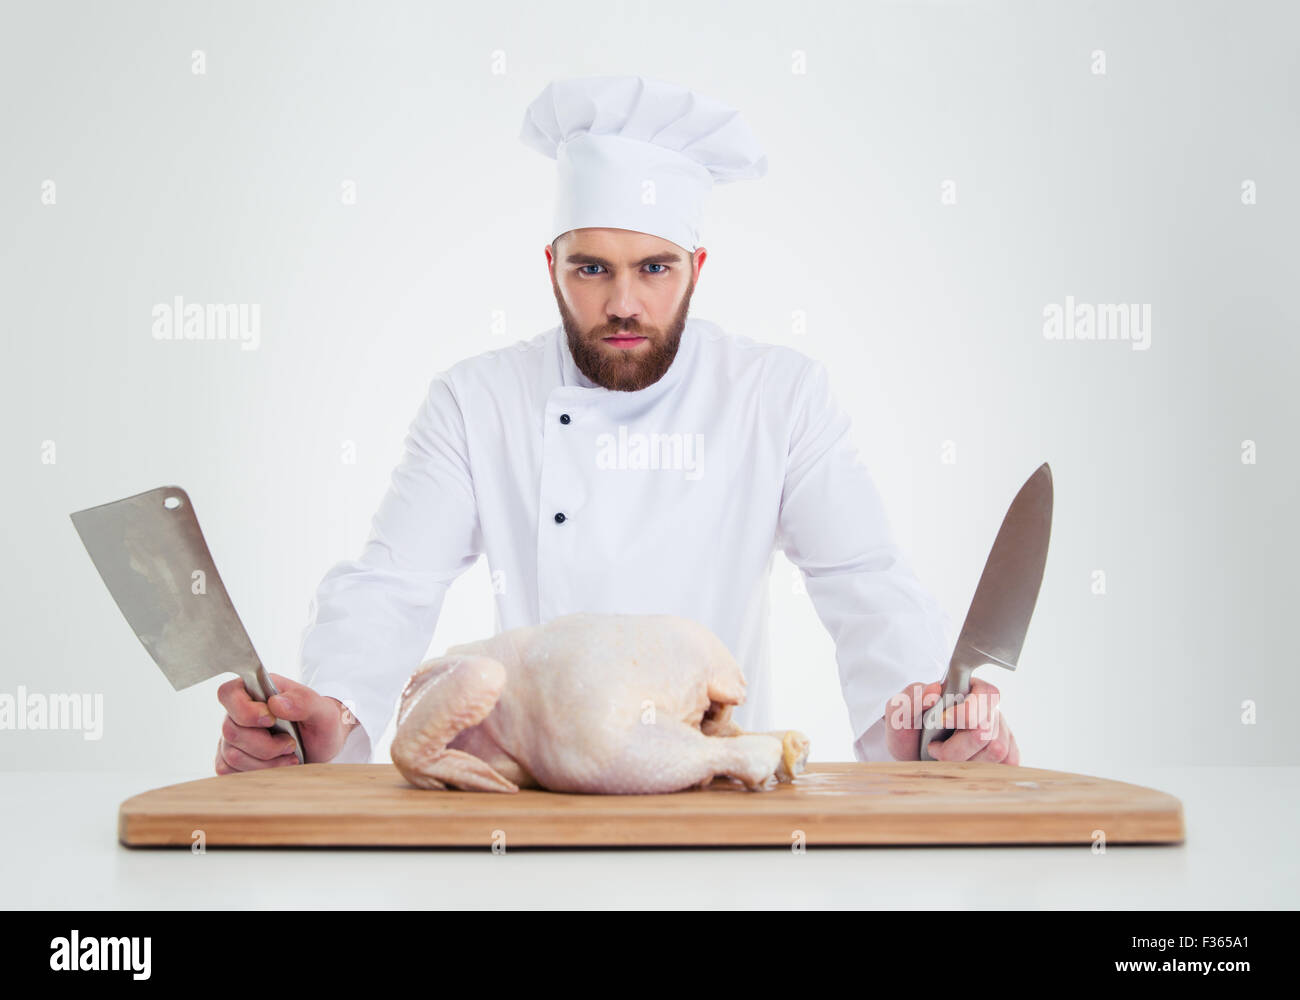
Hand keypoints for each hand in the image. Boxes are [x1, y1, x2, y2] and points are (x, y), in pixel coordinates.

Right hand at [215, 674, 357, 773]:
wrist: (322, 746)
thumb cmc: (321, 723)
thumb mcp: (323, 710)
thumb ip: (304, 702)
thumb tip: (276, 703)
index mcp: (257, 690)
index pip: (229, 693)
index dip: (245, 711)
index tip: (271, 721)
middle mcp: (239, 712)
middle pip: (231, 731)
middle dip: (266, 745)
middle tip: (290, 744)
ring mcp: (233, 737)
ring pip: (232, 755)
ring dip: (266, 762)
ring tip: (289, 755)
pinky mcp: (231, 759)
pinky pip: (229, 771)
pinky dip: (257, 773)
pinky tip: (276, 766)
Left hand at [884, 676, 1018, 763]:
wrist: (911, 753)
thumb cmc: (908, 728)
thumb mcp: (898, 711)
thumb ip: (911, 697)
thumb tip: (933, 690)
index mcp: (967, 688)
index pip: (986, 694)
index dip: (965, 712)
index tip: (940, 721)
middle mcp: (989, 709)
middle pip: (987, 731)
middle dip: (956, 747)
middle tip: (935, 747)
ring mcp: (1001, 731)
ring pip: (997, 750)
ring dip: (965, 760)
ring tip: (947, 757)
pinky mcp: (1006, 754)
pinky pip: (1007, 764)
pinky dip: (983, 770)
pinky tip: (964, 765)